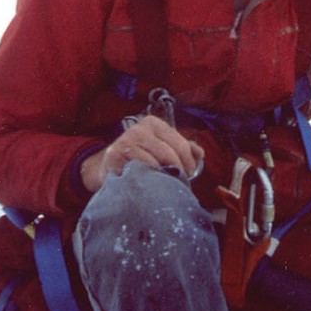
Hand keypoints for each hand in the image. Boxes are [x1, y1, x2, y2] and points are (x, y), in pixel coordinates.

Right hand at [80, 115, 204, 193]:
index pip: (180, 144)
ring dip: (163, 179)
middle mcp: (138, 129)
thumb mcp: (161, 147)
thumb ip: (182, 148)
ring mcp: (125, 141)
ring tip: (165, 187)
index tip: (190, 174)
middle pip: (169, 154)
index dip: (189, 162)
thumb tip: (200, 153)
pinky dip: (147, 181)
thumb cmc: (141, 157)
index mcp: (153, 123)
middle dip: (178, 172)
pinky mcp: (115, 156)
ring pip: (155, 164)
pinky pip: (139, 171)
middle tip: (180, 184)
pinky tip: (149, 187)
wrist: (110, 165)